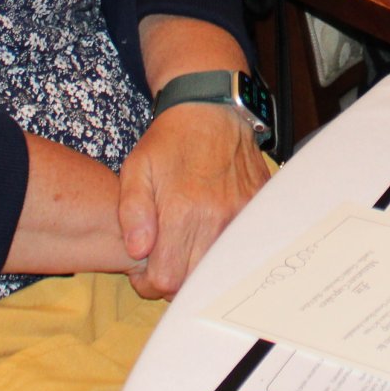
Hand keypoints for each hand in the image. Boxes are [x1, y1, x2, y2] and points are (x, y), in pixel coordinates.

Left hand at [115, 103, 269, 297]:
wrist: (210, 108)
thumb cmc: (169, 140)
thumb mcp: (136, 169)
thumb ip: (132, 212)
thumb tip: (138, 251)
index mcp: (183, 211)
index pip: (167, 280)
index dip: (150, 282)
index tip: (144, 269)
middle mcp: (217, 218)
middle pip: (194, 281)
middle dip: (174, 278)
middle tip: (164, 258)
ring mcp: (241, 214)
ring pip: (219, 268)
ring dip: (200, 266)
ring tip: (186, 245)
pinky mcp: (257, 208)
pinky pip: (241, 246)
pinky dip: (224, 248)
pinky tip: (209, 232)